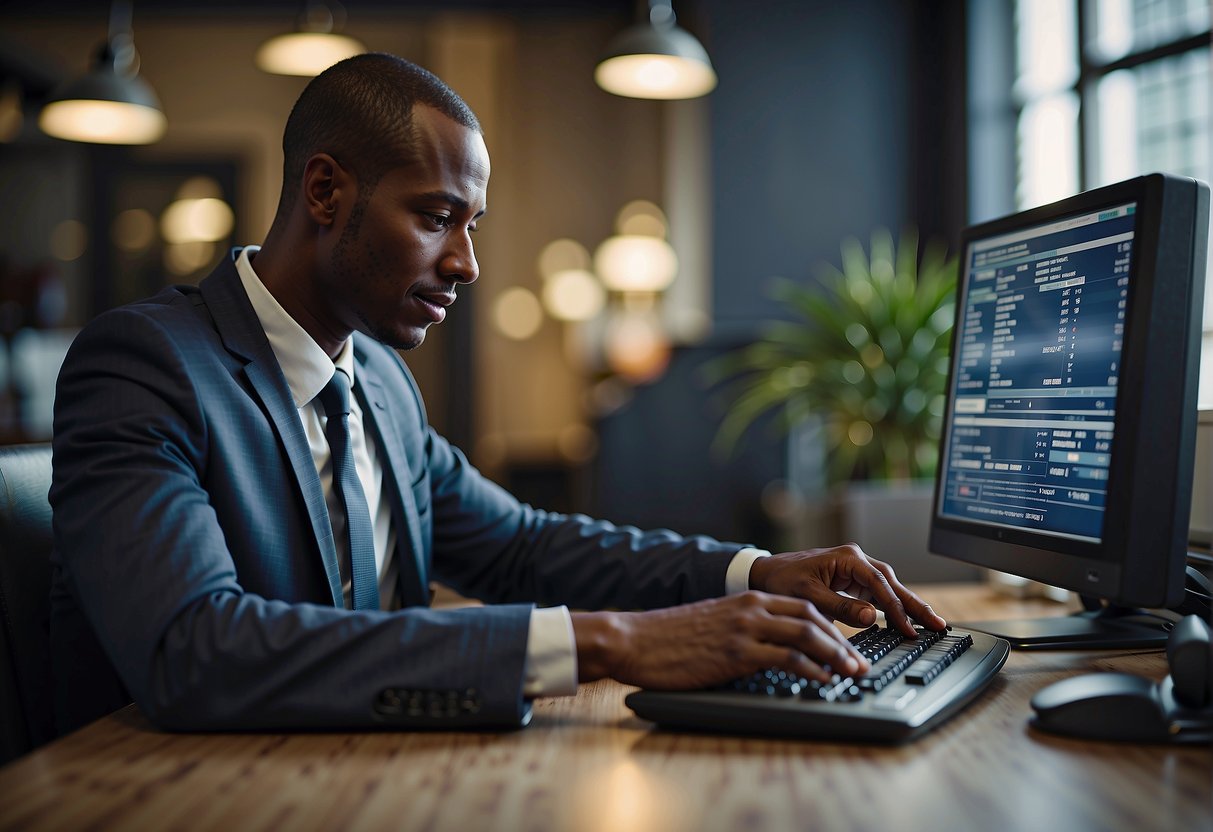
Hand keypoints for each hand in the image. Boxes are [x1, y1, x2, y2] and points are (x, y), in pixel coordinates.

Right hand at [571, 592, 869, 690]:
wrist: (635, 639)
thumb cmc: (669, 638)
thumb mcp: (713, 625)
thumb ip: (743, 631)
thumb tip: (770, 653)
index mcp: (747, 600)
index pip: (803, 607)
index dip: (831, 627)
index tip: (848, 646)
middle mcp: (751, 609)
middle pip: (813, 619)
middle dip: (843, 642)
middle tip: (860, 664)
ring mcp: (745, 630)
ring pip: (806, 635)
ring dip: (836, 656)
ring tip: (851, 674)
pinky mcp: (736, 652)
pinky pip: (786, 658)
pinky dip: (811, 669)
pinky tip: (822, 680)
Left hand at [748, 543, 946, 636]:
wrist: (766, 573)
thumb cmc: (783, 581)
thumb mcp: (809, 595)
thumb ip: (840, 607)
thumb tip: (872, 616)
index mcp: (848, 558)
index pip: (880, 584)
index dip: (896, 608)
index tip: (908, 629)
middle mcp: (856, 560)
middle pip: (893, 583)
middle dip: (916, 605)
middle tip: (939, 625)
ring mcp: (856, 569)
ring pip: (889, 588)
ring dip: (908, 606)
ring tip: (931, 625)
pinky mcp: (853, 579)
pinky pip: (879, 593)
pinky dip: (892, 607)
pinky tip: (906, 620)